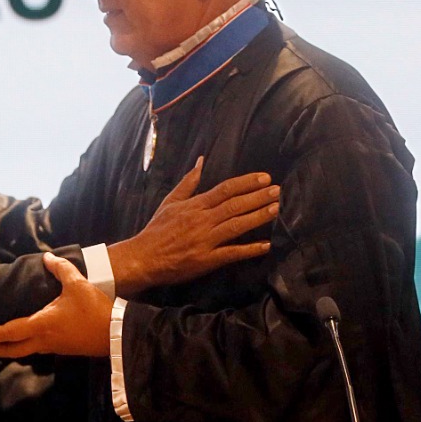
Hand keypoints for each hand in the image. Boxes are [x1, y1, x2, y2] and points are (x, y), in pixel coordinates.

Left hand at [0, 252, 112, 358]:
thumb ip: (60, 269)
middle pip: (12, 349)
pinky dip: (23, 347)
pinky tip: (23, 341)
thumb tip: (46, 257)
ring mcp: (53, 347)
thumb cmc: (95, 309)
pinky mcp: (62, 349)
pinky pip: (36, 350)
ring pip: (23, 351)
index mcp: (42, 324)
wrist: (117, 332)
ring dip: (7, 349)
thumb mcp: (77, 284)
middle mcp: (43, 340)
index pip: (9, 332)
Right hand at [107, 156, 277, 293]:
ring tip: (276, 209)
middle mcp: (202, 220)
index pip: (225, 189)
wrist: (143, 257)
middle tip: (278, 191)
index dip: (247, 183)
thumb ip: (188, 182)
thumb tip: (201, 161)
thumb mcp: (170, 201)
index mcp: (195, 205)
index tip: (265, 178)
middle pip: (235, 205)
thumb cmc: (157, 230)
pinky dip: (249, 249)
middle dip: (258, 197)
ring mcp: (205, 240)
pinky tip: (265, 245)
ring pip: (236, 225)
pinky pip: (231, 253)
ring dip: (258, 217)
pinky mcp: (206, 260)